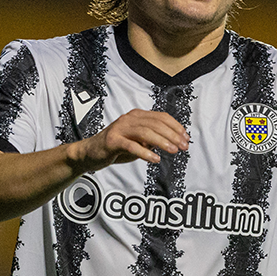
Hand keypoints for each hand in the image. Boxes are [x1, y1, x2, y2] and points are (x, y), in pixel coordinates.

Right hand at [69, 109, 188, 171]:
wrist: (90, 153)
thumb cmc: (116, 147)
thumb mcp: (137, 141)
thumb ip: (152, 139)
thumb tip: (173, 142)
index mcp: (137, 116)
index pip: (161, 117)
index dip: (176, 127)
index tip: (186, 138)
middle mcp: (129, 119)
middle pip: (156, 124)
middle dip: (172, 135)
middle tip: (183, 146)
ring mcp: (120, 128)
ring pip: (145, 132)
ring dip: (162, 141)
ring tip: (173, 151)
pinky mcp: (112, 140)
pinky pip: (131, 145)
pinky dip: (145, 152)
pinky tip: (155, 159)